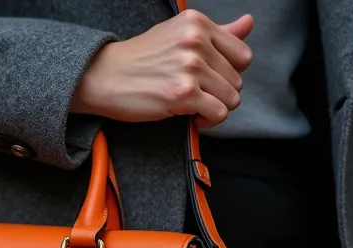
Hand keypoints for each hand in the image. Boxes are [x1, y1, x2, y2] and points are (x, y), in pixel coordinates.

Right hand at [71, 10, 254, 126]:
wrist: (103, 76)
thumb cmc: (140, 59)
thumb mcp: (179, 35)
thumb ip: (218, 32)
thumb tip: (249, 23)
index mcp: (197, 23)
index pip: (242, 55)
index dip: (229, 73)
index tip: (209, 79)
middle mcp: (195, 41)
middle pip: (237, 80)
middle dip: (219, 93)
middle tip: (195, 95)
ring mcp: (190, 67)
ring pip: (231, 98)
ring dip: (214, 108)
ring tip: (193, 106)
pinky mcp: (183, 93)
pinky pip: (219, 113)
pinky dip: (208, 120)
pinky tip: (191, 116)